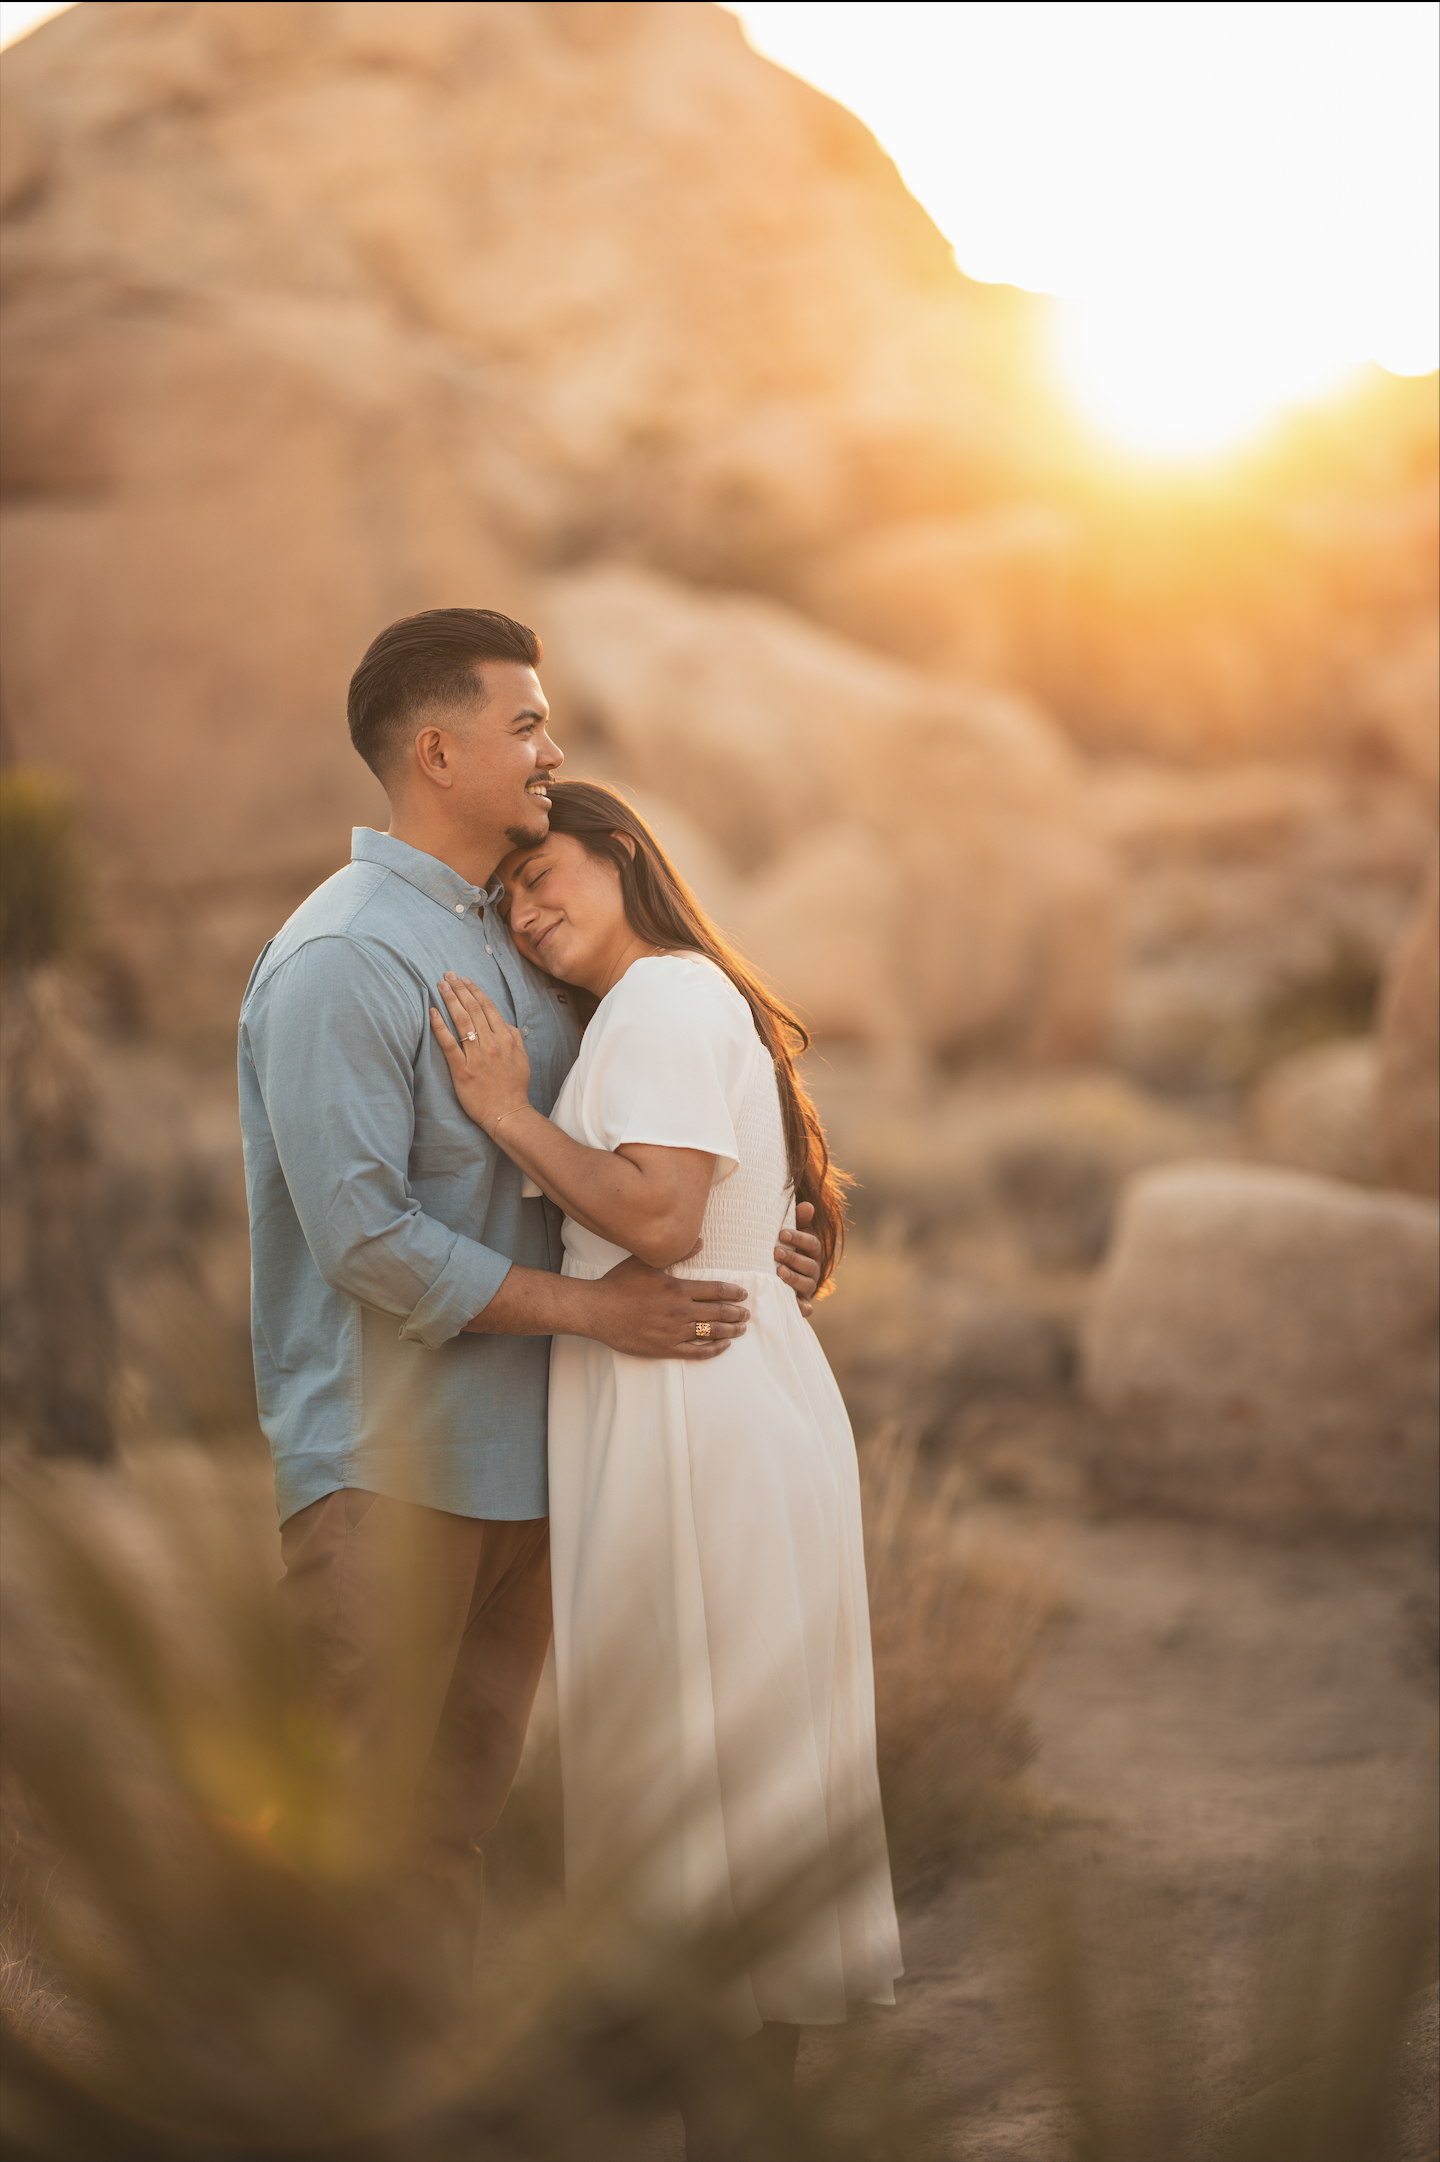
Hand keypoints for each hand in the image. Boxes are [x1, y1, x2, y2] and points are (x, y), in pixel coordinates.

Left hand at [430, 974, 531, 1133]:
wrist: (507, 1112)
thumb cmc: (514, 1087)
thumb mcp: (522, 1058)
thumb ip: (514, 1037)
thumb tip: (504, 1022)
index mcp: (506, 1038)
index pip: (488, 1007)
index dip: (474, 991)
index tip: (464, 979)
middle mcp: (491, 1043)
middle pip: (473, 1009)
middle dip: (459, 989)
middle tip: (447, 976)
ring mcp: (476, 1056)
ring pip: (461, 1021)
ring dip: (450, 1000)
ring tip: (440, 986)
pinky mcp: (462, 1070)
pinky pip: (449, 1044)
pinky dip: (440, 1026)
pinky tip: (432, 1012)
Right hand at [589, 1256, 748, 1358]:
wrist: (597, 1310)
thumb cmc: (619, 1284)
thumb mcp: (646, 1262)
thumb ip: (677, 1253)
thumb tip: (700, 1241)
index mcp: (678, 1289)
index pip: (716, 1290)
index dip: (734, 1293)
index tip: (743, 1294)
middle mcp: (680, 1311)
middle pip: (719, 1313)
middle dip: (737, 1313)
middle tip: (746, 1314)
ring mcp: (674, 1332)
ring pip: (712, 1333)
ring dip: (731, 1331)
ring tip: (741, 1329)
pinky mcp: (665, 1348)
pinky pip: (696, 1352)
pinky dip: (714, 1350)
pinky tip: (724, 1346)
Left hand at [776, 1201, 822, 1318]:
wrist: (789, 1275)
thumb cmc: (789, 1249)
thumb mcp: (795, 1234)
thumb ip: (800, 1221)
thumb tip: (806, 1206)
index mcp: (813, 1251)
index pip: (811, 1243)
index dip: (798, 1238)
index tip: (781, 1233)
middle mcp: (814, 1269)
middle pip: (809, 1265)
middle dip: (793, 1258)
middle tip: (776, 1252)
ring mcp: (809, 1287)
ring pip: (807, 1284)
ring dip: (794, 1278)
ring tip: (778, 1272)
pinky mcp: (803, 1302)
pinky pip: (805, 1307)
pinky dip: (801, 1307)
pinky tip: (792, 1303)